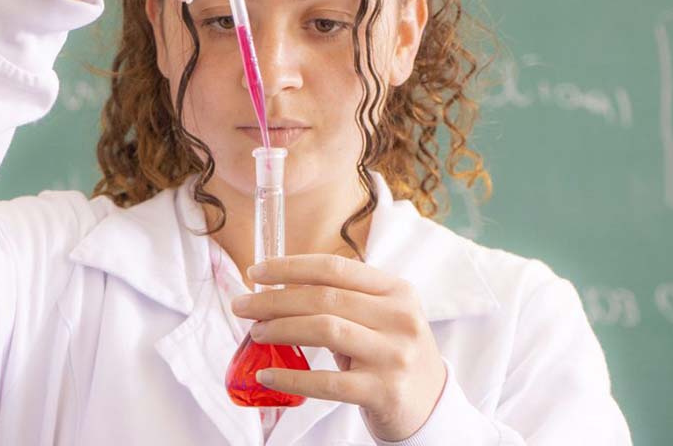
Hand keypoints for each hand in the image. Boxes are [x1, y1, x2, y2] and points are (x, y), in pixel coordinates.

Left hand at [231, 254, 447, 441]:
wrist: (430, 405)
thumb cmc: (393, 353)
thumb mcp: (382, 316)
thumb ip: (343, 299)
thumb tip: (277, 291)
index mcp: (397, 291)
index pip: (335, 268)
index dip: (291, 267)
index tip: (256, 271)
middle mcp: (399, 318)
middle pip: (324, 298)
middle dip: (274, 299)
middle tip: (242, 305)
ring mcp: (393, 355)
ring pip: (325, 330)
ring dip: (281, 329)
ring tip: (255, 333)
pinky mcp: (383, 392)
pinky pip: (327, 382)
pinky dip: (292, 377)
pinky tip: (268, 375)